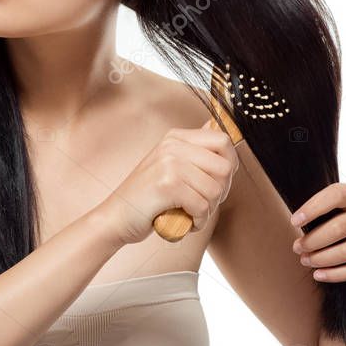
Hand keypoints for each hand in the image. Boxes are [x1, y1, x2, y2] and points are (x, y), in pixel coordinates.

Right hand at [98, 118, 238, 245]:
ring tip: (191, 214)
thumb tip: (214, 123)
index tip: (217, 182)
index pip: (223, 141)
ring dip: (208, 210)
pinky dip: (198, 221)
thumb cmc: (146, 196)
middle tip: (204, 203)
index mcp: (175, 137)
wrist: (115, 217)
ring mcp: (169, 163)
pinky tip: (185, 222)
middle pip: (224, 167)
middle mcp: (173, 145)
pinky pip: (202, 206)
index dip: (229, 166)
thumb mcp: (169, 164)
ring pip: (215, 190)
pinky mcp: (167, 185)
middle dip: (221, 192)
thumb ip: (192, 148)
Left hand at [290, 182, 345, 282]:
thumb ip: (323, 207)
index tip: (293, 222)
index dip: (313, 208)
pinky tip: (318, 274)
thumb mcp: (342, 203)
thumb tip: (296, 223)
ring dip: (321, 259)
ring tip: (305, 260)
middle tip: (297, 248)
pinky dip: (335, 274)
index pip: (336, 196)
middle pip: (339, 228)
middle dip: (313, 241)